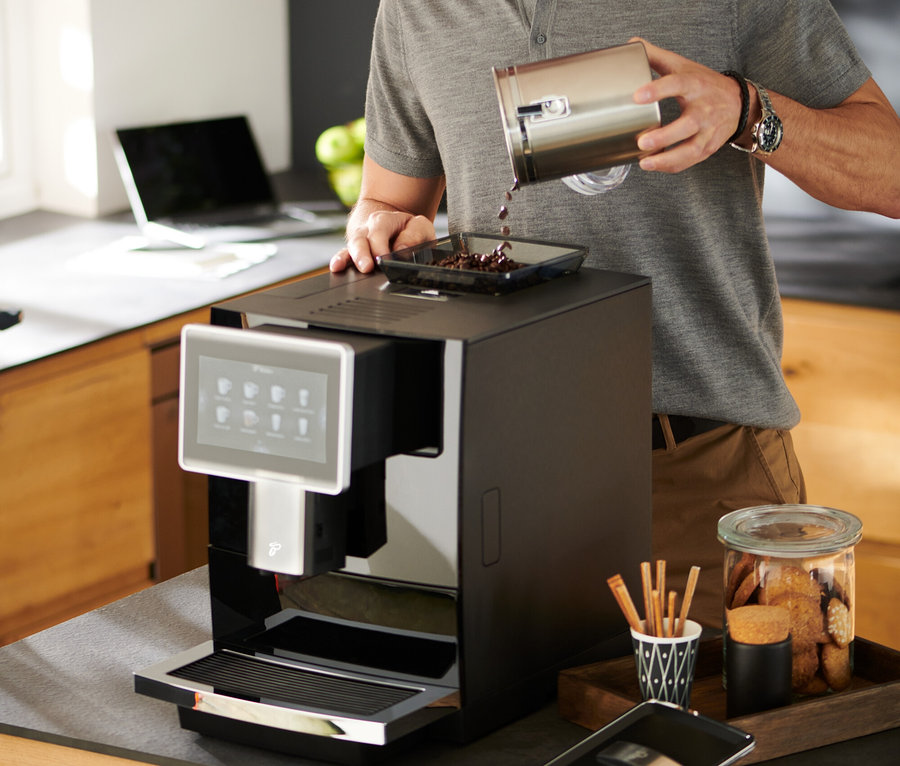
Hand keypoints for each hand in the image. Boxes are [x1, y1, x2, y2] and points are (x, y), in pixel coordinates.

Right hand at [330, 210, 435, 272]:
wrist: (396, 226)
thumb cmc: (409, 229)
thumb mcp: (419, 226)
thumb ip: (415, 235)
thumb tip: (401, 250)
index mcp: (384, 220)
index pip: (379, 230)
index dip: (380, 245)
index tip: (384, 258)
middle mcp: (368, 229)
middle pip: (360, 239)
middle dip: (361, 253)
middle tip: (366, 267)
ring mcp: (359, 242)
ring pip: (350, 247)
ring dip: (346, 258)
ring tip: (342, 268)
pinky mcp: (354, 254)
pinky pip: (344, 255)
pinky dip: (339, 261)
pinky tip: (336, 268)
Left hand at [630, 37, 746, 172]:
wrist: (738, 103)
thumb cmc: (704, 84)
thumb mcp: (683, 66)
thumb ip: (656, 57)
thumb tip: (631, 45)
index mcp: (694, 85)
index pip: (677, 83)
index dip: (657, 90)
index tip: (637, 96)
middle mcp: (704, 109)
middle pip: (687, 124)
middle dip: (665, 136)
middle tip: (642, 142)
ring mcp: (708, 130)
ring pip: (691, 149)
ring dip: (668, 159)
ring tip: (645, 162)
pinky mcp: (708, 147)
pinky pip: (689, 161)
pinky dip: (671, 166)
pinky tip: (654, 165)